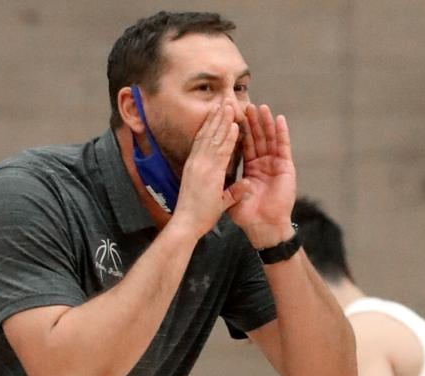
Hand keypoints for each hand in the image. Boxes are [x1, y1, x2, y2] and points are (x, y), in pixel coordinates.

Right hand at [171, 102, 240, 238]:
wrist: (186, 225)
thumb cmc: (195, 215)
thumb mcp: (211, 197)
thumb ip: (226, 190)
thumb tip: (239, 184)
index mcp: (195, 167)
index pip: (203, 142)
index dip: (211, 126)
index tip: (217, 113)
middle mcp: (196, 163)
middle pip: (208, 135)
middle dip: (217, 118)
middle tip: (223, 101)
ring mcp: (201, 166)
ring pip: (213, 138)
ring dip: (223, 121)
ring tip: (229, 105)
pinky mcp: (207, 173)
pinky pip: (220, 152)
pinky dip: (227, 138)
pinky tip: (234, 126)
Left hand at [225, 103, 296, 246]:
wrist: (263, 228)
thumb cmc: (247, 216)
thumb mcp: (229, 198)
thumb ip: (226, 183)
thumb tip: (217, 173)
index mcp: (248, 170)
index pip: (240, 146)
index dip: (235, 132)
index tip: (228, 117)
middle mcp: (261, 165)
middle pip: (254, 138)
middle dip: (249, 122)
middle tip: (243, 104)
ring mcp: (274, 165)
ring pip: (268, 139)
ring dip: (265, 122)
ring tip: (260, 106)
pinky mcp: (286, 167)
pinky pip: (283, 147)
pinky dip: (282, 133)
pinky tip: (279, 119)